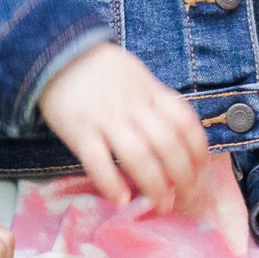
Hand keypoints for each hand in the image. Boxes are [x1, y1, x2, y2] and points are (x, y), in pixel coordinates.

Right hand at [37, 43, 206, 211]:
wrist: (58, 53)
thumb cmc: (102, 69)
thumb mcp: (138, 76)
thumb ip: (156, 101)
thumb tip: (178, 134)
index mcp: (150, 92)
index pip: (185, 122)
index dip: (198, 150)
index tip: (200, 170)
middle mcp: (133, 106)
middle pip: (167, 144)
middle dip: (182, 175)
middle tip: (186, 197)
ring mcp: (105, 119)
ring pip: (137, 156)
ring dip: (154, 184)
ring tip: (161, 204)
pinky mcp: (78, 131)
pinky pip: (97, 161)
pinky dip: (110, 183)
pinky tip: (121, 200)